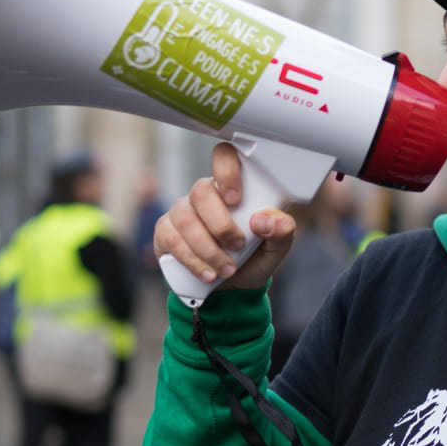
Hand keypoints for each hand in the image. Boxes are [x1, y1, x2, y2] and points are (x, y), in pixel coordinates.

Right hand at [153, 142, 296, 290]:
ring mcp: (181, 212)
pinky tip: (208, 274)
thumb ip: (281, 231)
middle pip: (201, 192)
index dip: (226, 170)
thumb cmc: (253, 259)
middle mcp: (203, 195)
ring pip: (186, 219)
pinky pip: (172, 240)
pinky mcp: (165, 233)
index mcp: (232, 188)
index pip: (224, 157)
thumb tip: (264, 220)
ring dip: (208, 249)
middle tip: (237, 245)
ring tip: (227, 269)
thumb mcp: (275, 248)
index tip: (235, 199)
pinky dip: (192, 260)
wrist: (232, 288)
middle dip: (220, 224)